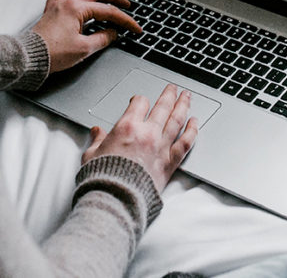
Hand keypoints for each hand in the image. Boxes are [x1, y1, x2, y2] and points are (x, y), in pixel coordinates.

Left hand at [31, 0, 141, 72]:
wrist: (29, 58)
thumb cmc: (51, 53)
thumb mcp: (84, 49)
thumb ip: (102, 38)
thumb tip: (112, 34)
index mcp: (76, 8)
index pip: (107, 11)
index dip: (124, 20)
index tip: (133, 27)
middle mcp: (66, 2)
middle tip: (125, 3)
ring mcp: (56, 5)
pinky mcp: (49, 12)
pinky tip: (76, 1)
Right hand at [82, 85, 198, 191]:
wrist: (116, 199)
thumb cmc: (103, 178)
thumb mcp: (92, 155)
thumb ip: (97, 140)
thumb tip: (96, 132)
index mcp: (127, 127)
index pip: (139, 103)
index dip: (139, 99)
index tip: (139, 100)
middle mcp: (147, 133)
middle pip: (162, 106)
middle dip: (168, 94)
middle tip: (173, 88)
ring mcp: (161, 146)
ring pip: (177, 119)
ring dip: (183, 105)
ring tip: (187, 96)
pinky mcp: (170, 162)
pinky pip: (185, 142)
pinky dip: (192, 130)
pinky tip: (195, 122)